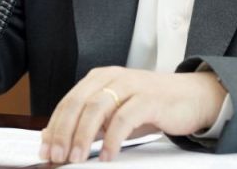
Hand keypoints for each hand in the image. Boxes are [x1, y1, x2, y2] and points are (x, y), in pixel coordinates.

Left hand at [39, 67, 226, 162]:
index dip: (54, 127)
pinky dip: (112, 139)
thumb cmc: (150, 106)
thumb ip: (90, 124)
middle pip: (78, 104)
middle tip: (57, 157)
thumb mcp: (115, 113)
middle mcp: (112, 78)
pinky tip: (108, 156)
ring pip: (97, 109)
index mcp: (99, 78)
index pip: (68, 102)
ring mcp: (130, 86)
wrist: (191, 97)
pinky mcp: (148, 99)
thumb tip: (57, 140)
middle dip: (63, 133)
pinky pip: (124, 119)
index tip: (45, 150)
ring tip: (77, 158)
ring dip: (83, 136)